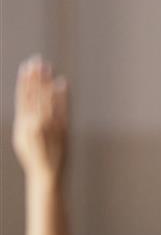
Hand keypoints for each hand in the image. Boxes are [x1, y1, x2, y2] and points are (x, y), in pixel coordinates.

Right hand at [13, 55, 68, 185]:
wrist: (47, 173)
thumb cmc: (34, 157)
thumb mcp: (22, 138)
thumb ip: (24, 121)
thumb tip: (26, 106)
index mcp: (23, 124)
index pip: (23, 97)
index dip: (24, 82)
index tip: (25, 68)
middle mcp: (36, 122)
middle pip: (35, 94)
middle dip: (36, 77)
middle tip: (37, 61)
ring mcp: (50, 125)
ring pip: (48, 98)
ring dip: (47, 81)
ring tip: (48, 67)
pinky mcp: (63, 129)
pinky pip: (63, 108)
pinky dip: (62, 95)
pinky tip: (62, 83)